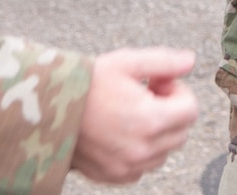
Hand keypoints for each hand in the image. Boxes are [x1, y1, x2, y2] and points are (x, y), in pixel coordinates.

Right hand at [72, 47, 198, 183]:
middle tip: (146, 94)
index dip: (179, 92)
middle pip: (181, 132)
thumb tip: (191, 61)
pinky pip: (142, 167)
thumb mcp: (126, 63)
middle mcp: (142, 149)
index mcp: (150, 120)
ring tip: (132, 112)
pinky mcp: (113, 176)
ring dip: (158, 132)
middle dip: (171, 111)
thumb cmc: (86, 83)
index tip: (158, 83)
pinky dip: (141, 151)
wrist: (45, 110)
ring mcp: (127, 166)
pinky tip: (122, 131)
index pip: (191, 111)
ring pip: (164, 152)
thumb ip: (164, 62)